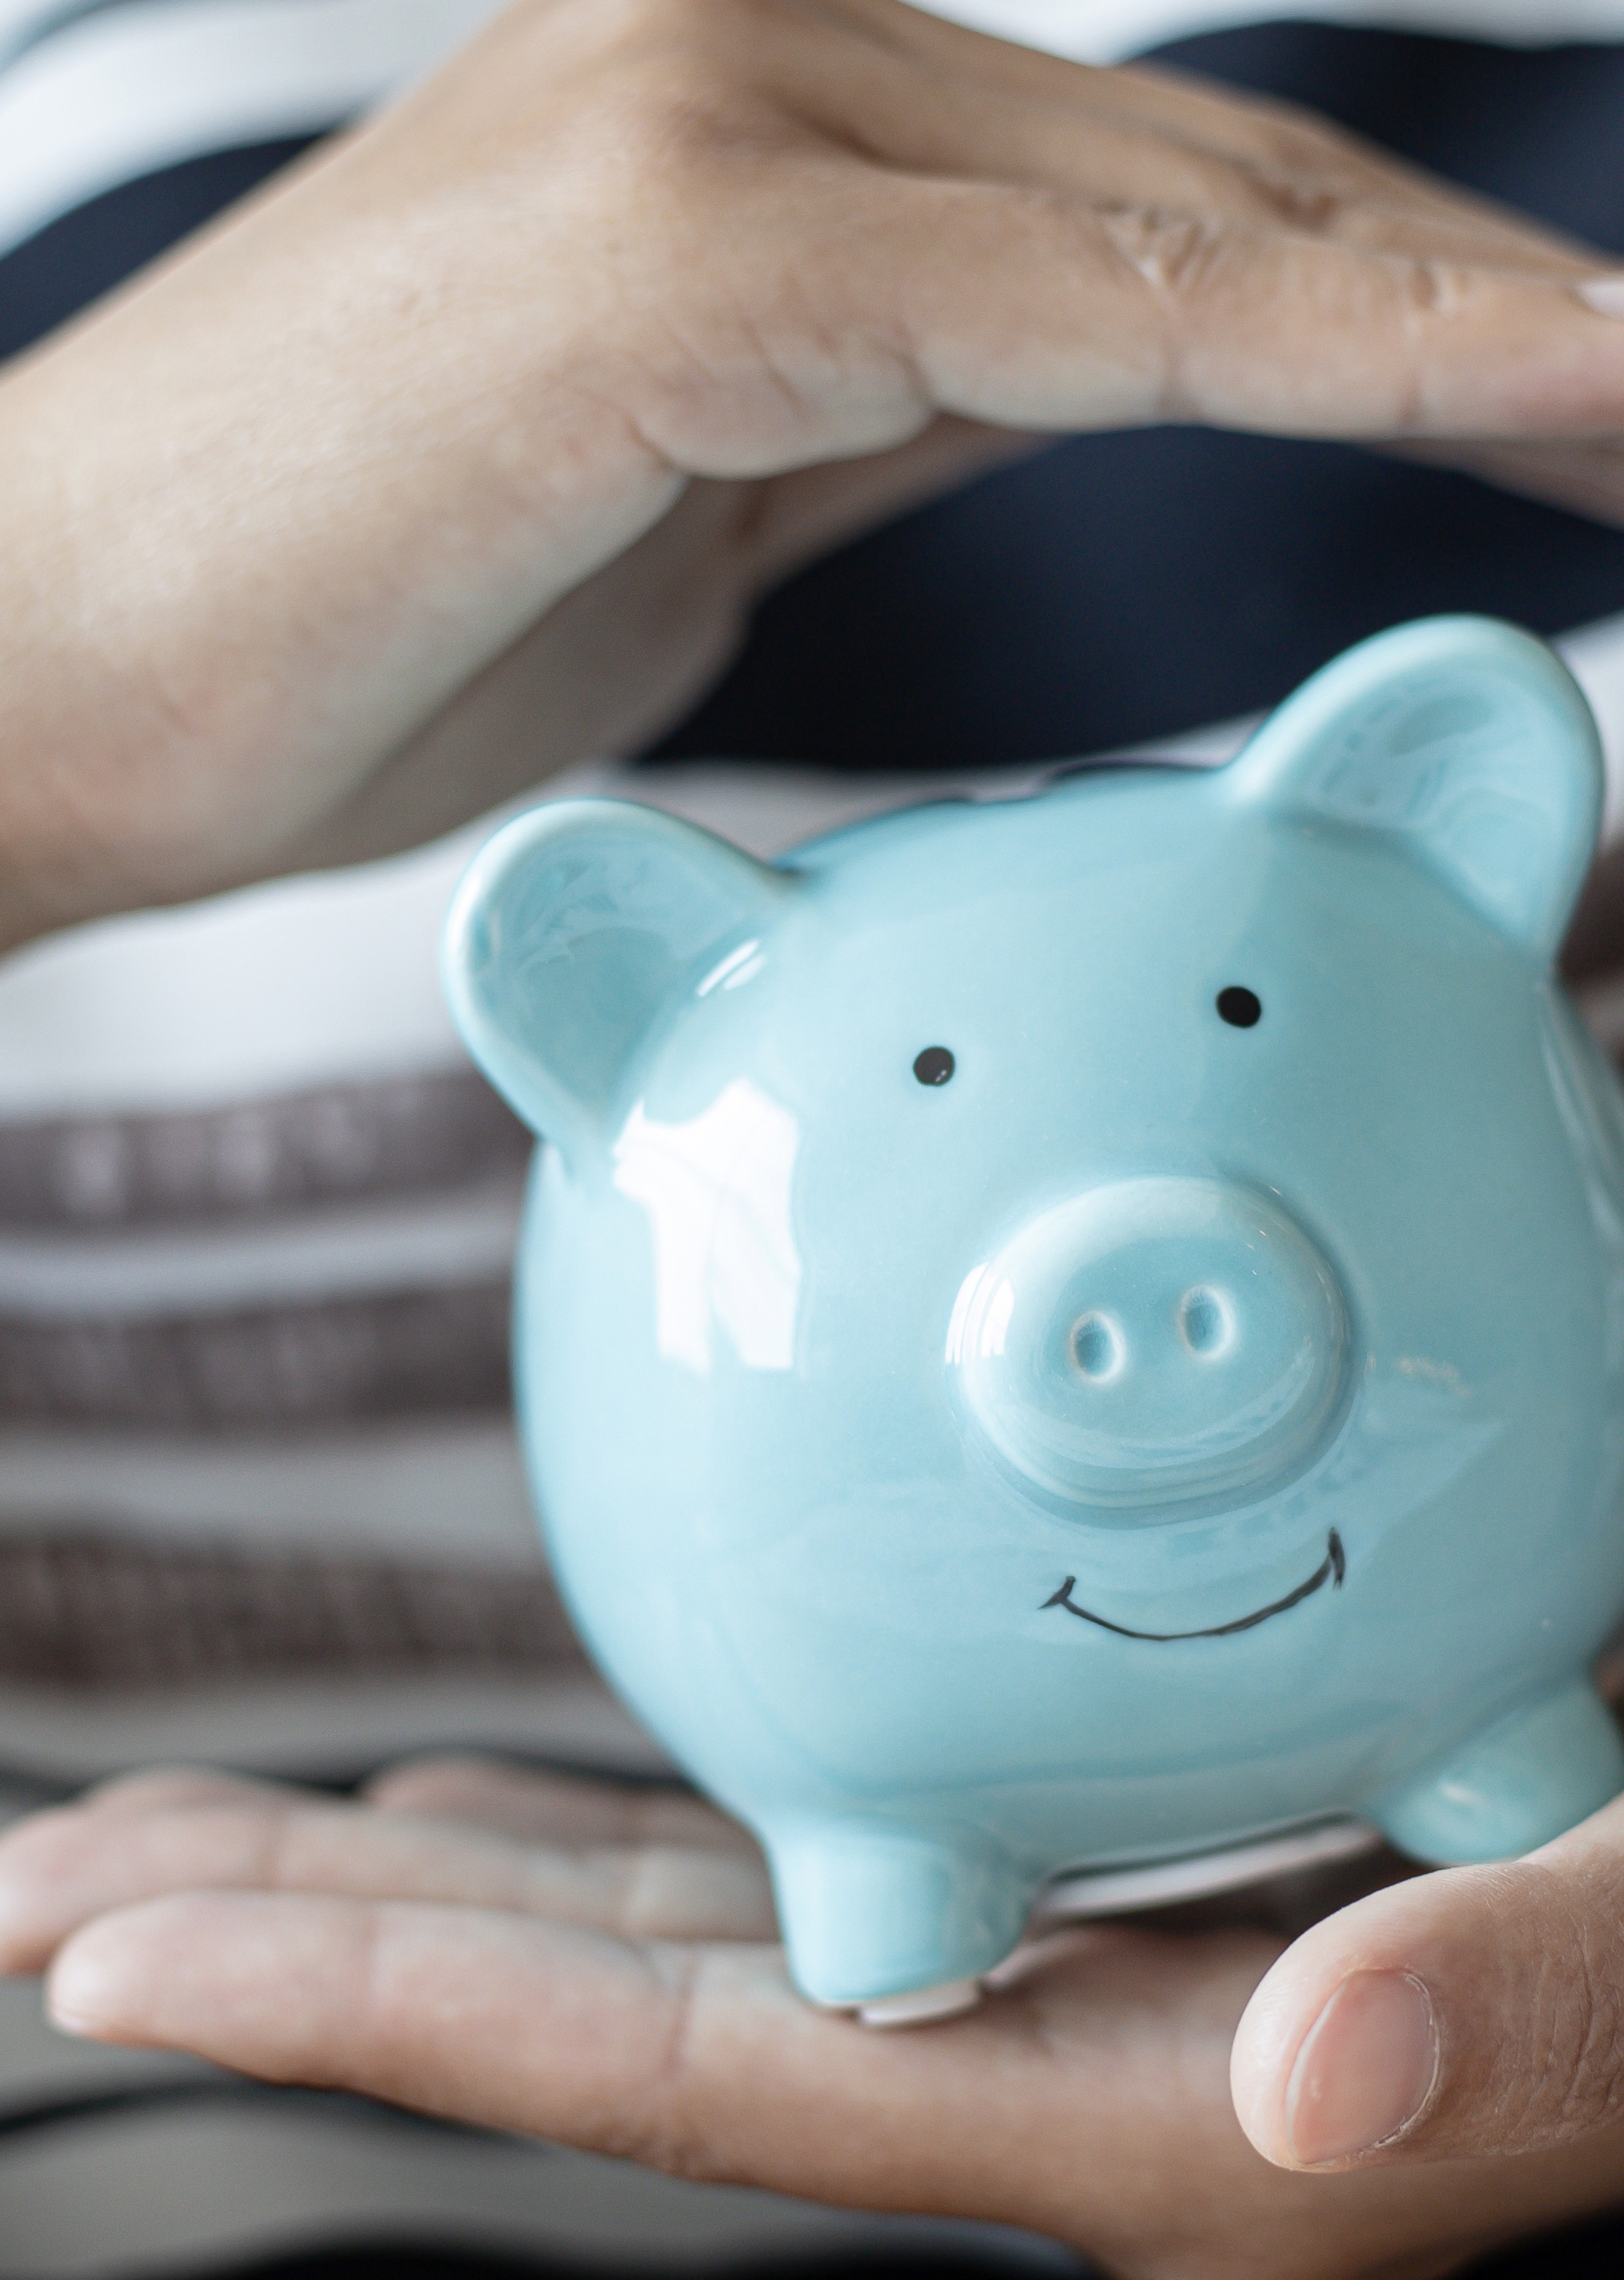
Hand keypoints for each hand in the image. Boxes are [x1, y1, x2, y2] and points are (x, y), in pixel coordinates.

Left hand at [4, 1762, 1623, 2279]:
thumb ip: (1508, 2007)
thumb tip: (1306, 2084)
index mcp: (1117, 2114)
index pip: (675, 2079)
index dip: (388, 2021)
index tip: (112, 1957)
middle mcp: (1013, 2067)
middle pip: (584, 2018)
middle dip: (302, 1953)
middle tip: (39, 1883)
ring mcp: (1000, 1985)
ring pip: (628, 1941)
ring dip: (393, 1890)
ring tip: (172, 1840)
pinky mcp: (1024, 1892)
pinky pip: (737, 1876)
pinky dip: (565, 1848)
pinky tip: (457, 1809)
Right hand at [5, 0, 1623, 946]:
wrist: (64, 675)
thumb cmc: (352, 624)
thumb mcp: (689, 514)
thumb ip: (878, 420)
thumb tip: (1052, 398)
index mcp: (762, 123)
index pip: (1158, 213)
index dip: (1396, 308)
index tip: (1577, 416)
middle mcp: (750, 54)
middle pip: (1211, 189)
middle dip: (1469, 314)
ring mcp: (706, 121)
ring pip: (1172, 230)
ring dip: (1445, 324)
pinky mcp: (669, 254)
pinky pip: (1053, 317)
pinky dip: (1288, 359)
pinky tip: (1489, 401)